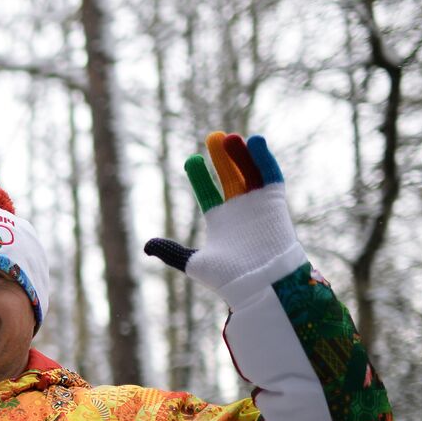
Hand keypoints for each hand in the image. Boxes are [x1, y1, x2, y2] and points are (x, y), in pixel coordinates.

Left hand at [144, 133, 303, 305]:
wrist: (260, 283)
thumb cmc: (228, 278)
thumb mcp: (192, 262)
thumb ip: (171, 252)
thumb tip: (146, 246)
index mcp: (219, 221)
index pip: (208, 191)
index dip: (200, 176)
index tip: (191, 160)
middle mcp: (238, 210)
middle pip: (229, 176)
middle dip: (221, 158)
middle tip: (212, 137)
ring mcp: (257, 204)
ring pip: (248, 172)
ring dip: (240, 154)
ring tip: (229, 137)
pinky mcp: (275, 202)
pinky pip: (270, 175)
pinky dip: (264, 159)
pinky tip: (255, 142)